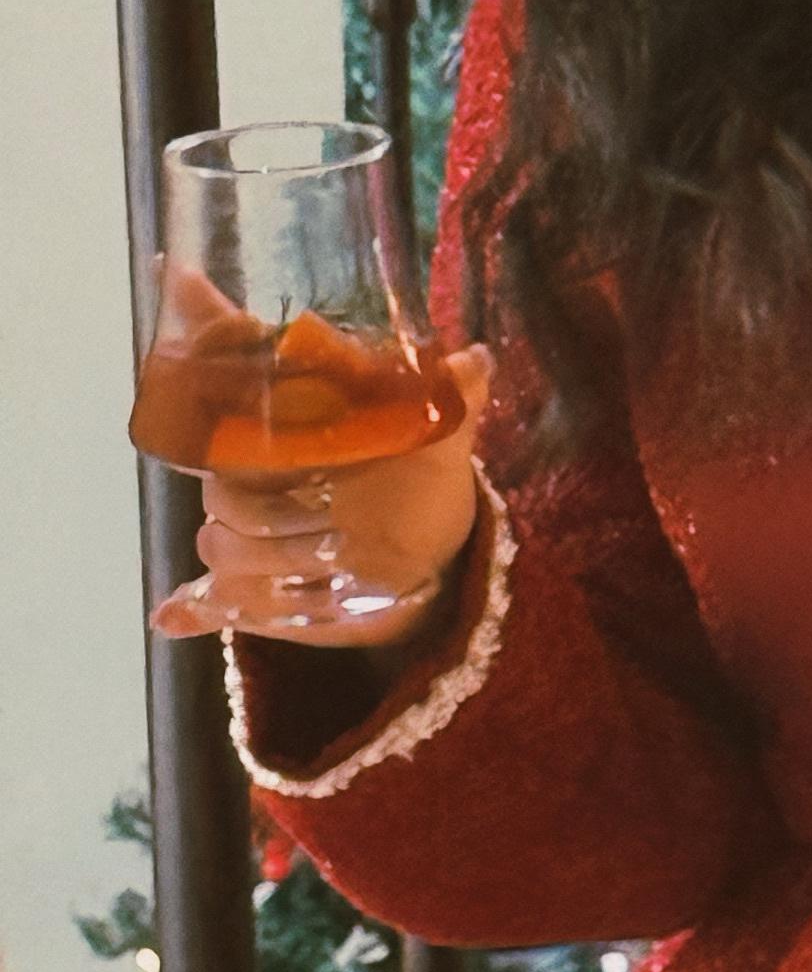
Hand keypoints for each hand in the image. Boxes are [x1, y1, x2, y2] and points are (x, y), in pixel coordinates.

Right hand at [176, 344, 494, 651]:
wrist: (424, 552)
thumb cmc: (418, 481)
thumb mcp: (439, 439)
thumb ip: (454, 396)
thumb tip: (475, 357)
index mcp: (293, 434)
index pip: (231, 412)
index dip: (232, 415)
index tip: (267, 428)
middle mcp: (258, 483)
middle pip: (223, 490)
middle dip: (265, 504)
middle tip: (331, 514)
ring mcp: (249, 539)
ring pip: (221, 545)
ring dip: (266, 556)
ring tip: (331, 559)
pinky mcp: (252, 592)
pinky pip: (206, 601)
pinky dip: (192, 608)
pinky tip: (175, 615)